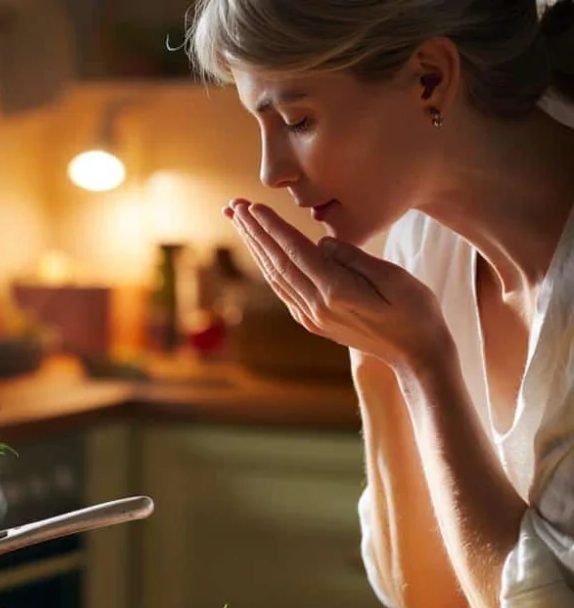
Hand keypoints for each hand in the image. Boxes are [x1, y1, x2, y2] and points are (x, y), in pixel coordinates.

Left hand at [225, 199, 449, 370]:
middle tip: (235, 205)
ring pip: (275, 276)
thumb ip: (356, 258)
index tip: (253, 206)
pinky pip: (283, 289)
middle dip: (254, 231)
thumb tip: (322, 242)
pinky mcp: (313, 322)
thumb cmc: (417, 312)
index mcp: (336, 293)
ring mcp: (311, 317)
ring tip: (241, 221)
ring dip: (256, 247)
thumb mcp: (396, 279)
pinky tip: (261, 250)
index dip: (272, 227)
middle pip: (277, 262)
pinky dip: (268, 266)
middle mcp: (316, 307)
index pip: (295, 253)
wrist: (418, 356)